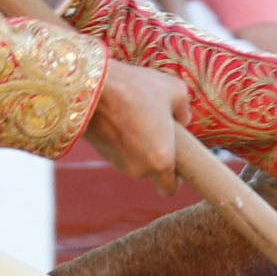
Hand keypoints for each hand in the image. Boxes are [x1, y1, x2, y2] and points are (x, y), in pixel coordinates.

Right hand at [88, 58, 188, 178]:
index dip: (175, 178)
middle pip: (152, 171)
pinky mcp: (101, 153)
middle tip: (157, 127)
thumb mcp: (175, 91)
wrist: (91, 86)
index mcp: (161, 161)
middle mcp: (139, 169)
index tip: (176, 160)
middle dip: (156, 154)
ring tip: (137, 116)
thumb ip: (185, 112)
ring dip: (138, 146)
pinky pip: (119, 151)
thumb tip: (182, 119)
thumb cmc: (137, 88)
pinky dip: (122, 139)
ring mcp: (117, 163)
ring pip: (135, 161)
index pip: (170, 189)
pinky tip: (122, 116)